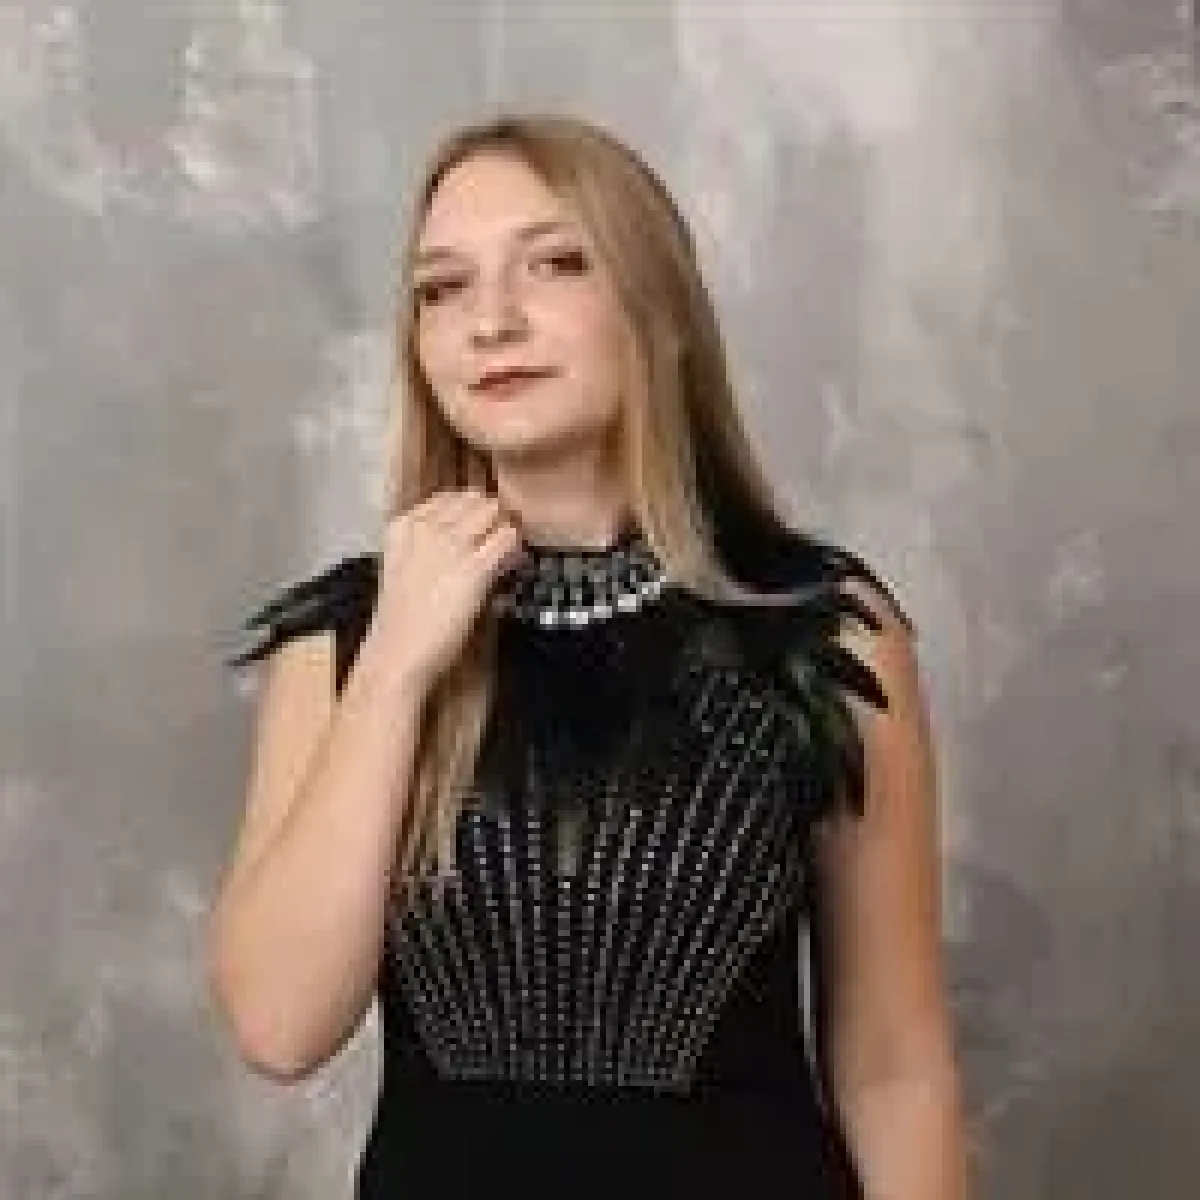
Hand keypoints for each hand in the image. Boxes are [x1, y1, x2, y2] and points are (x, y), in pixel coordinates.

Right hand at [368, 488, 525, 689]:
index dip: (470, 511)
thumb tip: (470, 536)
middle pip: (474, 499)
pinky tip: (514, 561)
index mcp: (404, 525)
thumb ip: (430, 547)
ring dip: (505, 526)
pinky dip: (515, 547)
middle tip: (498, 538)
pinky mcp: (473, 568)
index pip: (448, 497)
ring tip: (508, 550)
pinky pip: (507, 538)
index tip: (478, 530)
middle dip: (491, 515)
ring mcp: (449, 545)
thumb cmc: (402, 620)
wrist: (398, 653)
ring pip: (493, 511)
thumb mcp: (406, 569)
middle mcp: (426, 527)